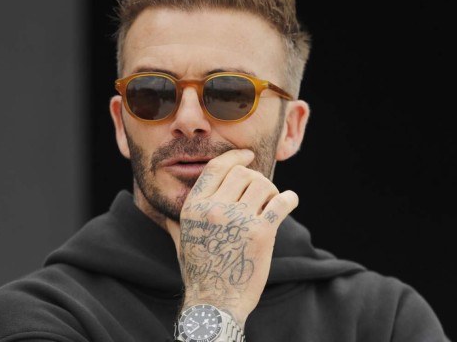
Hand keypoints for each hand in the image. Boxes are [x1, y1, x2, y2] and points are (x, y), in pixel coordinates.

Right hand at [166, 149, 298, 327]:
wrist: (215, 302)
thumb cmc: (199, 271)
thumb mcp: (182, 239)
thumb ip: (177, 221)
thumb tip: (166, 213)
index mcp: (194, 206)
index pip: (216, 168)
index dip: (235, 156)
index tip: (247, 155)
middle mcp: (214, 209)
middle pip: (243, 173)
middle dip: (255, 178)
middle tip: (261, 192)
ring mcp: (238, 220)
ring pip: (263, 184)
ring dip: (271, 190)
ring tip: (272, 202)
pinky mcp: (261, 233)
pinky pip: (282, 203)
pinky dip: (289, 199)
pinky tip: (290, 202)